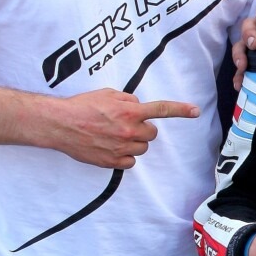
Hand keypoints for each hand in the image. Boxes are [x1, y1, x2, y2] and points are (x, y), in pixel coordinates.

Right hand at [44, 91, 199, 169]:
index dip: (180, 110)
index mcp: (129, 111)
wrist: (60, 124)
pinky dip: (124, 156)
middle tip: (126, 125)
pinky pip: (130, 162)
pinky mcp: (112, 161)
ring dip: (133, 142)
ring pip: (141, 148)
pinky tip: (110, 147)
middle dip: (143, 129)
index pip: (160, 110)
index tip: (194, 111)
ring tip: (114, 135)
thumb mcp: (107, 94)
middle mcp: (128, 130)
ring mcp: (120, 148)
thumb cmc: (81, 106)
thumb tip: (137, 107)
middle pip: (151, 134)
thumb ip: (127, 100)